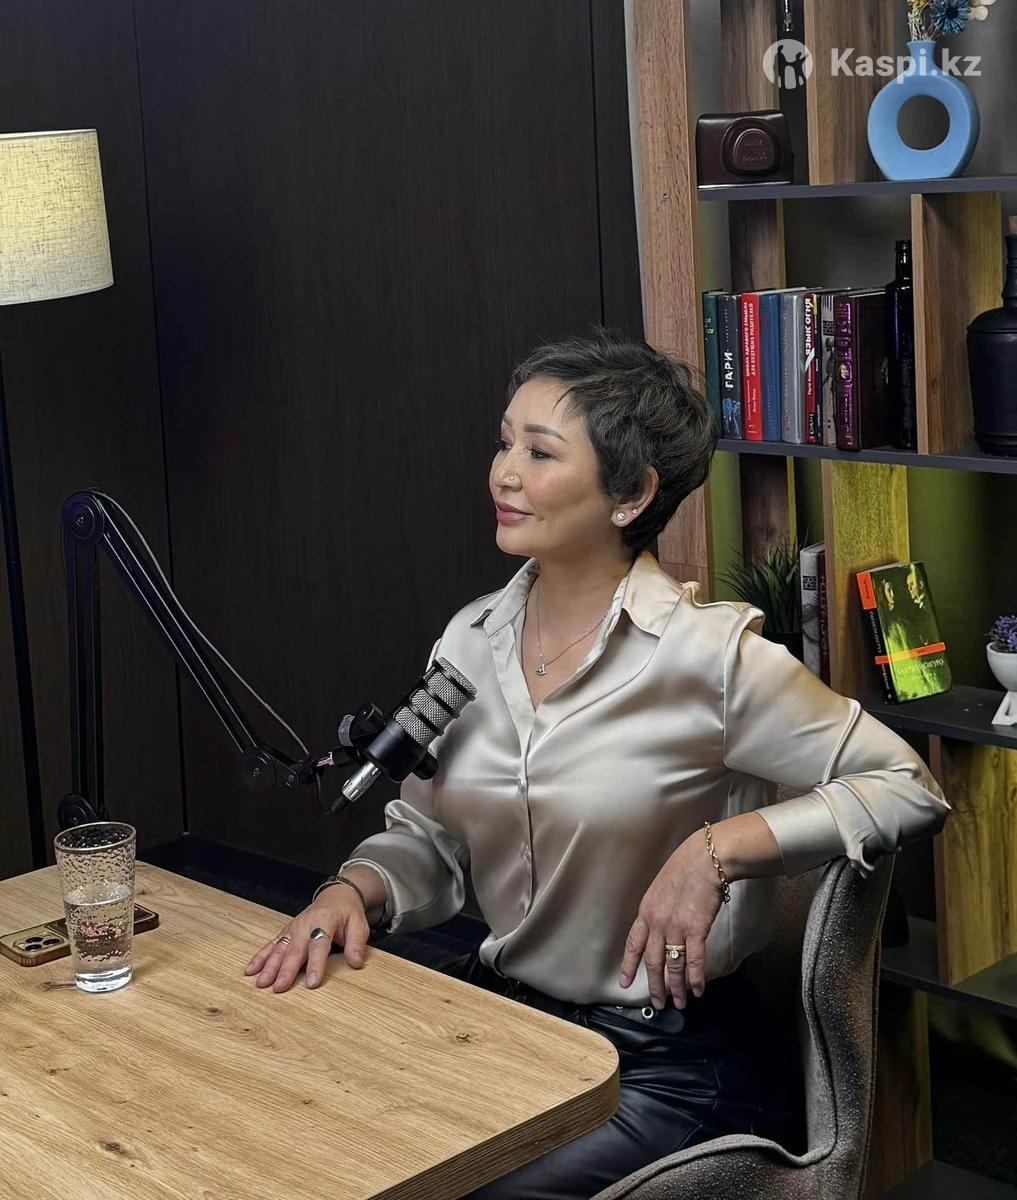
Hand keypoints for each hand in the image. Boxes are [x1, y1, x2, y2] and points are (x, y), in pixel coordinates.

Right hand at [244, 884, 370, 992]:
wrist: (336, 896)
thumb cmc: (348, 913)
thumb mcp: (359, 924)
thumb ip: (357, 944)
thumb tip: (356, 963)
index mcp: (325, 921)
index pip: (319, 945)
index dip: (315, 965)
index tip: (311, 984)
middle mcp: (305, 924)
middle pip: (295, 949)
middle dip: (286, 969)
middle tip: (279, 988)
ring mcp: (292, 928)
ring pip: (279, 948)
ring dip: (269, 966)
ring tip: (261, 983)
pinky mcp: (285, 932)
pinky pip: (271, 945)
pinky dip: (260, 957)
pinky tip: (250, 970)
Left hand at [618, 836, 724, 1009]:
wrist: (706, 858)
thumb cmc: (686, 867)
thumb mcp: (662, 887)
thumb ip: (658, 908)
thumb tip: (662, 925)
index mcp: (646, 910)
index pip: (633, 943)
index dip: (629, 965)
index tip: (625, 983)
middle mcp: (657, 922)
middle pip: (653, 961)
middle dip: (655, 985)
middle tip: (658, 1003)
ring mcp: (675, 926)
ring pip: (672, 965)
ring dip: (676, 987)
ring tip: (680, 1003)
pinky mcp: (696, 928)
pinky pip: (694, 960)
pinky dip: (695, 978)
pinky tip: (698, 989)